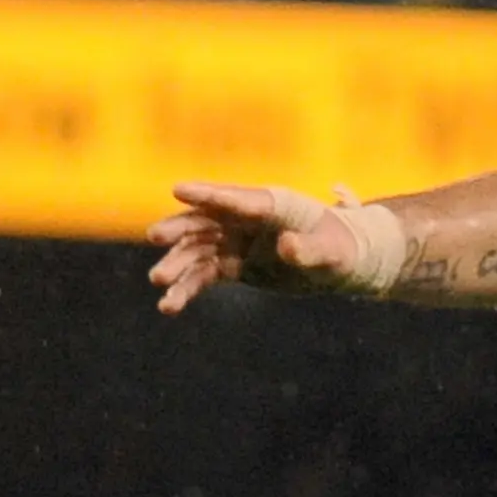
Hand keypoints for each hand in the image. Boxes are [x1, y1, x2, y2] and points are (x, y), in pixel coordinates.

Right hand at [145, 182, 360, 312]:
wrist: (341, 263)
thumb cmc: (341, 248)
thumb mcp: (329, 252)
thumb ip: (308, 249)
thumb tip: (286, 246)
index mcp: (271, 205)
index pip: (235, 199)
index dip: (208, 194)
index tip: (178, 190)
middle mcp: (246, 219)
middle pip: (205, 220)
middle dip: (179, 228)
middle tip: (155, 237)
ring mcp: (235, 241)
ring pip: (197, 250)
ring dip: (177, 264)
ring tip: (158, 281)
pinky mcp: (232, 265)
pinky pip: (202, 276)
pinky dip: (185, 289)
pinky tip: (168, 307)